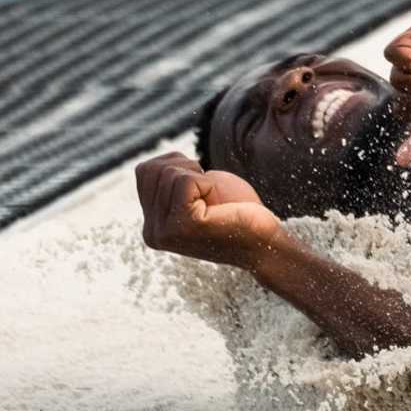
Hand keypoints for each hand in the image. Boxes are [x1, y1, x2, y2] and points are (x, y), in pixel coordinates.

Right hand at [135, 153, 282, 268]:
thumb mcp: (194, 193)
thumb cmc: (237, 212)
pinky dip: (209, 183)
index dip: (179, 167)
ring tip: (215, 203)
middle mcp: (152, 233)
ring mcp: (164, 232)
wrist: (265, 243)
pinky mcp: (182, 226)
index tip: (201, 189)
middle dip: (187, 169)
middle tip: (210, 195)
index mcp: (152, 226)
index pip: (145, 172)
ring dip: (201, 178)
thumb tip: (145, 169)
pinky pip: (187, 180)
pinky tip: (220, 207)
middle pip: (154, 170)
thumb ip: (167, 183)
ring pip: (170, 173)